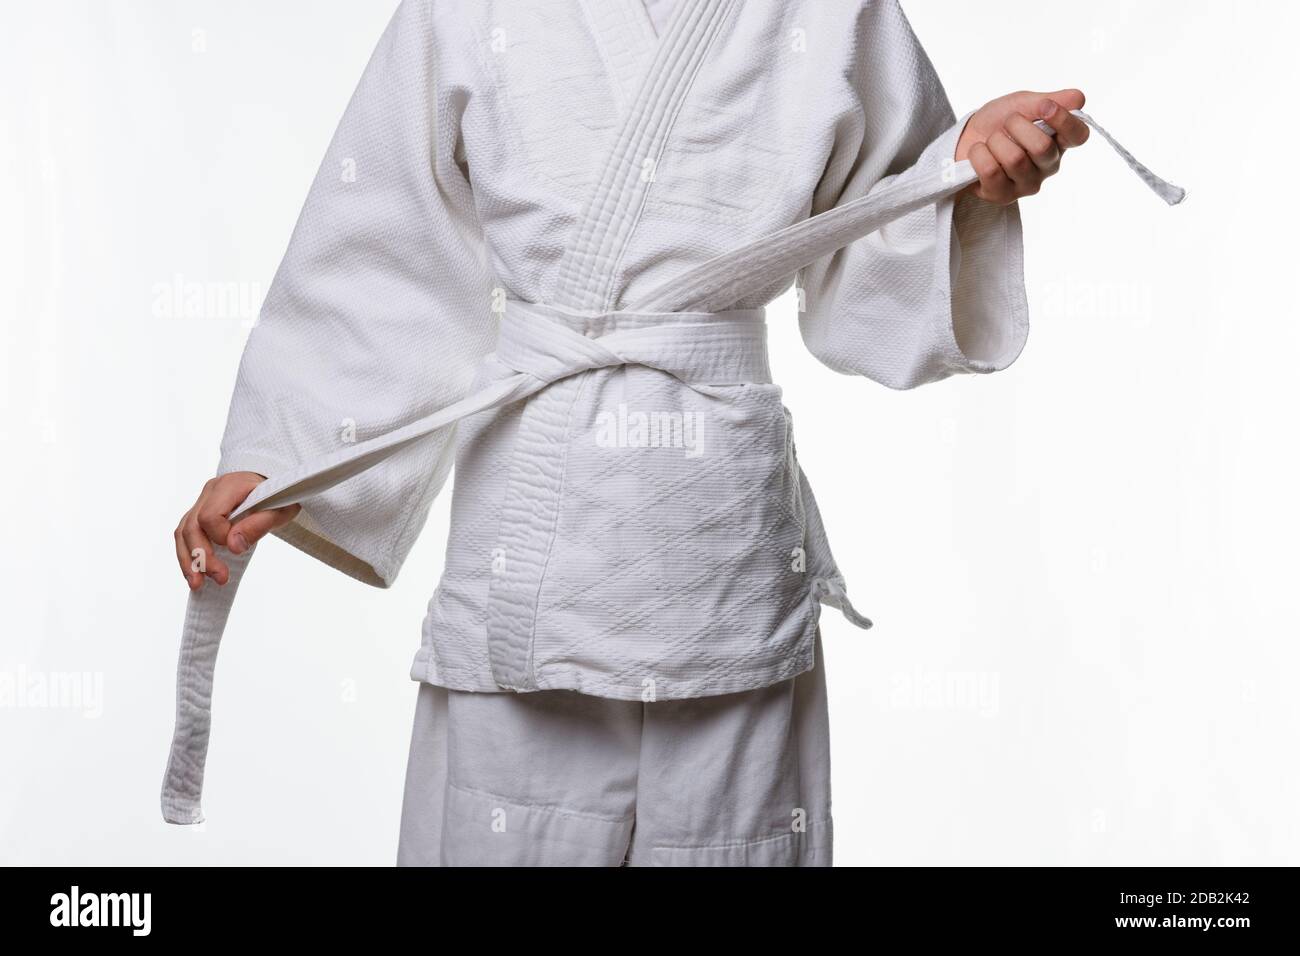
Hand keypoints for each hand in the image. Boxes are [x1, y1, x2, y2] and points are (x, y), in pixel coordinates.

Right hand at [173, 472, 299, 589]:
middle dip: (203, 556)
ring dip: (189, 560)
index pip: (210, 515)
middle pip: (192, 526)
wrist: (272, 486)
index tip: (239, 547)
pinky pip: (185, 535)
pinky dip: (188, 556)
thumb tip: (233, 546)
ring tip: (197, 584)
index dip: (220, 536)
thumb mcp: (280, 510)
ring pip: (183, 532)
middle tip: (220, 578)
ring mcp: (202, 502)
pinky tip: (195, 574)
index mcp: (230, 485)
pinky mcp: (199, 514)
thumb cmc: (277, 497)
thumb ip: (259, 525)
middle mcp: (210, 491)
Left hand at [955, 89, 1090, 204]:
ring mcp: (1027, 184)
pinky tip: (981, 153)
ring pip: (1014, 159)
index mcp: (1059, 142)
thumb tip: (1078, 99)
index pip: (1078, 136)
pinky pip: (991, 171)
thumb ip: (1050, 100)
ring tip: (992, 140)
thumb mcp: (1023, 103)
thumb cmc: (999, 122)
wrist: (965, 137)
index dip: (1064, 121)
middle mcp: (1048, 166)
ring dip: (995, 141)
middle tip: (1006, 124)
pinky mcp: (1003, 196)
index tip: (1045, 106)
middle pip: (1042, 147)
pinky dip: (979, 154)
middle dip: (1016, 126)